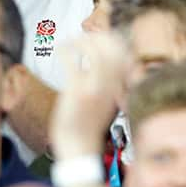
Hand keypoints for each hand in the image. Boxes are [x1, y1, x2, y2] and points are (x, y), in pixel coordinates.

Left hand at [51, 32, 130, 158]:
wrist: (80, 150)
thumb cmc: (91, 127)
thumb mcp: (109, 105)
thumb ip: (112, 87)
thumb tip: (107, 70)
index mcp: (120, 88)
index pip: (126, 55)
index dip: (115, 41)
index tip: (103, 36)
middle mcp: (111, 86)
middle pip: (112, 48)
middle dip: (98, 37)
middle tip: (84, 37)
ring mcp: (95, 88)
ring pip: (93, 51)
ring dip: (81, 41)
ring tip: (71, 42)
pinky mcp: (77, 92)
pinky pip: (72, 61)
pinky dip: (65, 49)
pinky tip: (59, 49)